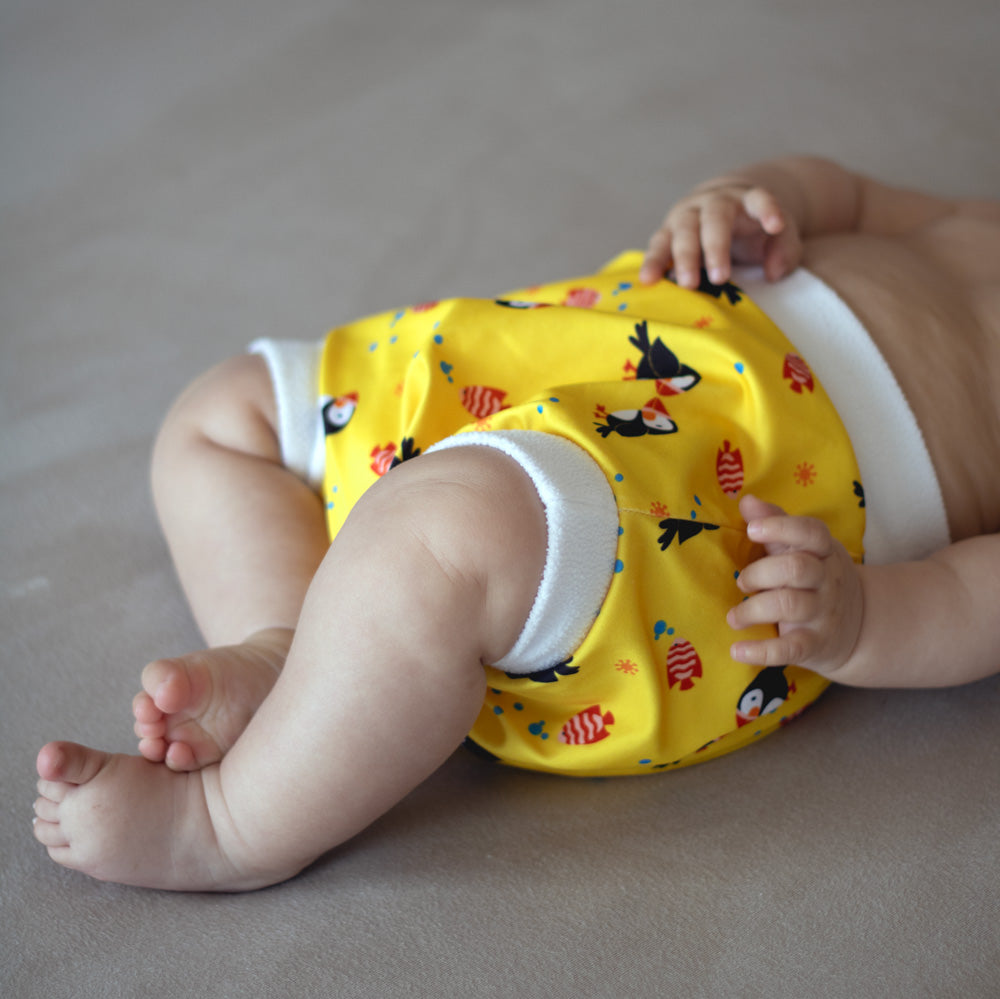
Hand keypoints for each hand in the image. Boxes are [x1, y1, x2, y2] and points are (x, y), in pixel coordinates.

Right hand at [639, 180, 802, 287]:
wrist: (720, 208)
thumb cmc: (752, 228)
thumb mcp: (777, 235)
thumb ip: (784, 250)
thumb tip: (772, 273)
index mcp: (745, 200)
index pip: (759, 199)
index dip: (768, 210)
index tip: (776, 225)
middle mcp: (713, 203)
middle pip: (713, 219)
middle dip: (715, 248)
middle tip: (720, 278)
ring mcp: (687, 215)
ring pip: (682, 230)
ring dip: (683, 257)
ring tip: (686, 284)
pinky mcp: (667, 232)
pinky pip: (658, 244)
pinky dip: (653, 262)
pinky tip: (647, 280)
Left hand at [727, 495, 861, 677]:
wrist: (860, 626)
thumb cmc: (815, 577)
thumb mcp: (803, 547)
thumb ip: (776, 523)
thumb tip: (746, 500)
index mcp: (823, 551)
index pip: (811, 532)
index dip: (781, 527)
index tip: (752, 530)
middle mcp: (826, 580)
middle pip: (796, 568)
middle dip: (760, 573)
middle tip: (742, 583)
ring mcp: (823, 613)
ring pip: (790, 605)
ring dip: (753, 610)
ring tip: (734, 617)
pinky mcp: (815, 645)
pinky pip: (790, 649)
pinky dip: (761, 652)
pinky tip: (737, 651)